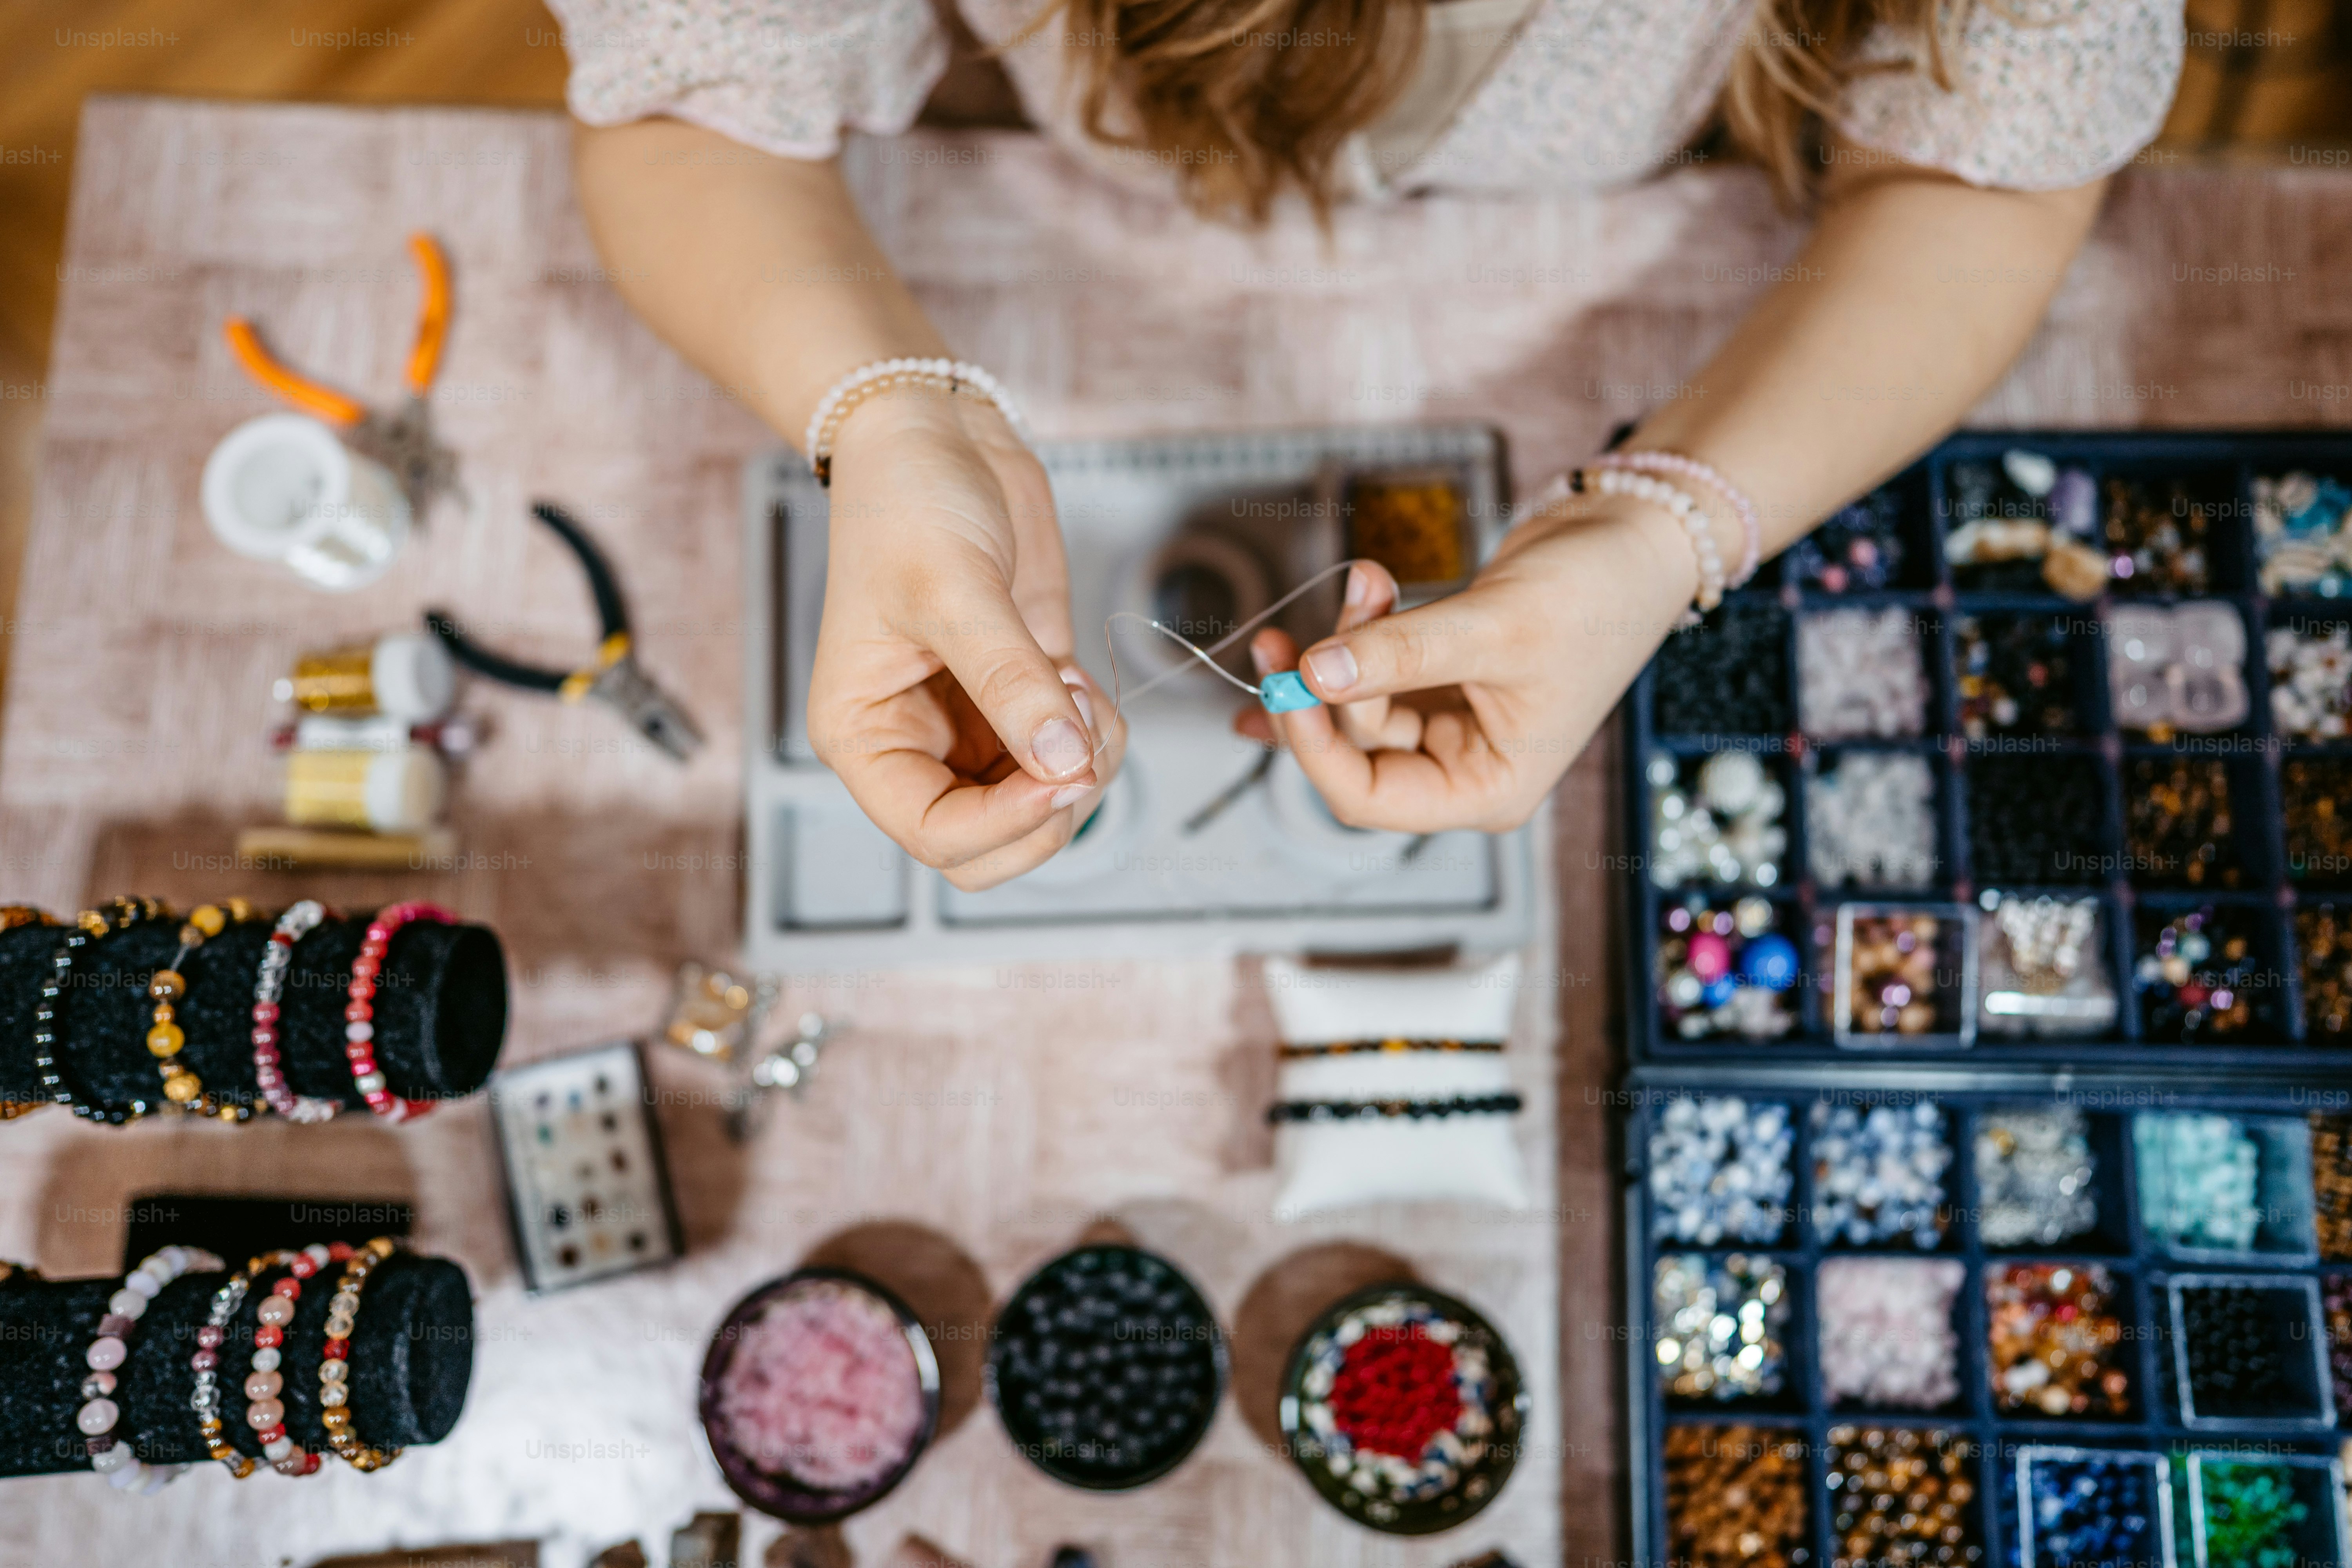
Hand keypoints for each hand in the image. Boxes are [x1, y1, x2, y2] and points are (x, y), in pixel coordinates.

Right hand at [807, 391, 1125, 890]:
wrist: (939, 435)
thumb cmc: (906, 501)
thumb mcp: (953, 588)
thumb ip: (1010, 682)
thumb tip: (1062, 763)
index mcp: (865, 736)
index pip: (934, 836)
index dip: (1006, 825)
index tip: (1062, 774)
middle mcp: (916, 744)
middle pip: (991, 846)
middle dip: (1050, 810)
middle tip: (1078, 737)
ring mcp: (974, 725)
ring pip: (1042, 807)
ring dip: (1082, 764)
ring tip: (1071, 684)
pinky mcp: (1025, 697)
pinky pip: (1073, 756)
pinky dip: (1095, 732)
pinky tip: (1075, 672)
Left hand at [1235, 493, 1697, 831]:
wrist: (1632, 539)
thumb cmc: (1596, 596)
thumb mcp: (1495, 628)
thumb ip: (1401, 654)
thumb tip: (1315, 672)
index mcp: (1487, 790)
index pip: (1368, 798)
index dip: (1314, 748)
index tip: (1286, 685)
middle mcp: (1463, 769)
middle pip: (1352, 750)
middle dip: (1321, 686)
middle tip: (1293, 630)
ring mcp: (1449, 724)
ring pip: (1356, 703)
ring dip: (1347, 642)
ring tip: (1368, 579)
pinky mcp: (1438, 679)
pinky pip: (1372, 673)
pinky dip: (1358, 633)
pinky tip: (1356, 592)